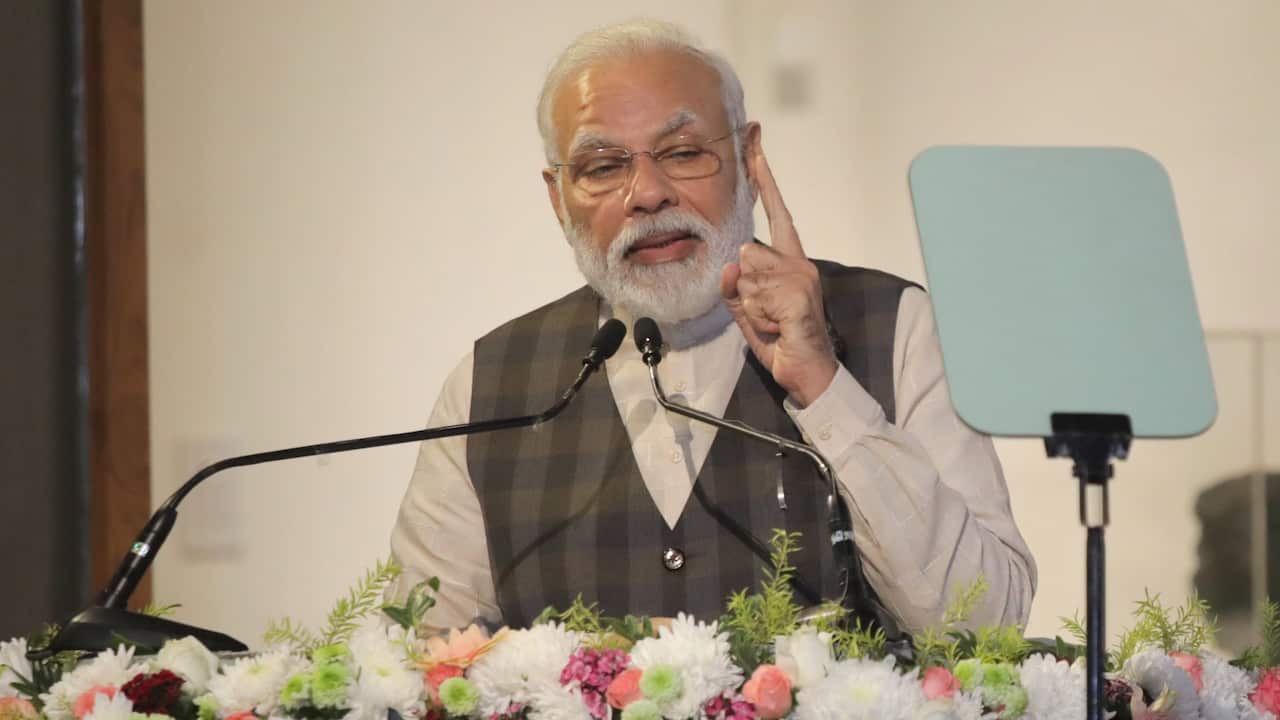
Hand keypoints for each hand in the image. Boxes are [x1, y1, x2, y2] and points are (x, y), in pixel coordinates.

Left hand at [720, 140, 835, 407]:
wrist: (807, 373)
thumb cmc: (780, 340)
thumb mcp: (746, 312)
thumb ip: (733, 288)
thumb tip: (730, 266)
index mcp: (789, 260)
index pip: (776, 210)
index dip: (763, 177)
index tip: (754, 143)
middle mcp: (799, 262)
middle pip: (746, 252)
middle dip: (743, 289)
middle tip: (764, 314)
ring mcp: (801, 278)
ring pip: (746, 275)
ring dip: (749, 306)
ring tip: (771, 322)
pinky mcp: (798, 296)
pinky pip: (754, 296)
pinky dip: (756, 317)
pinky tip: (776, 328)